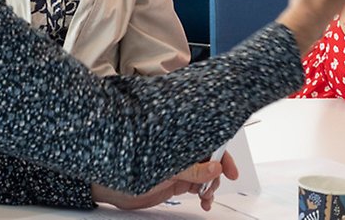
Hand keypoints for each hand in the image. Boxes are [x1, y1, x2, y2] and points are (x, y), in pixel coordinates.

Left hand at [93, 152, 238, 211]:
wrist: (112, 185)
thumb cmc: (131, 166)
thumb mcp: (168, 169)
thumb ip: (193, 170)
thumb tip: (215, 168)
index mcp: (181, 142)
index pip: (208, 145)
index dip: (222, 156)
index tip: (231, 170)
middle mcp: (183, 154)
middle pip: (210, 162)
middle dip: (217, 176)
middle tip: (213, 188)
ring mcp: (181, 168)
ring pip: (206, 176)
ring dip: (211, 187)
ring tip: (206, 198)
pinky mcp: (177, 182)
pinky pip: (197, 187)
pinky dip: (204, 195)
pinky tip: (204, 201)